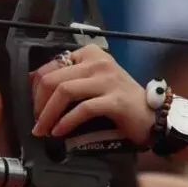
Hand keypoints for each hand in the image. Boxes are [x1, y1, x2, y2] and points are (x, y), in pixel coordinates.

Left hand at [31, 45, 155, 145]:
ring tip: (43, 130)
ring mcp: (109, 80)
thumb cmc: (121, 101)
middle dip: (38, 103)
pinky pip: (83, 109)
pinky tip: (60, 132)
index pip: (51, 66)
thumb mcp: (94, 82)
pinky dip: (66, 122)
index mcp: (91, 54)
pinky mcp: (116, 100)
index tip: (35, 107)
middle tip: (37, 122)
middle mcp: (99, 62)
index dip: (36, 89)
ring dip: (48, 114)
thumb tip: (35, 84)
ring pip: (65, 91)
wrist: (153, 115)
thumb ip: (70, 79)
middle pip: (54, 79)